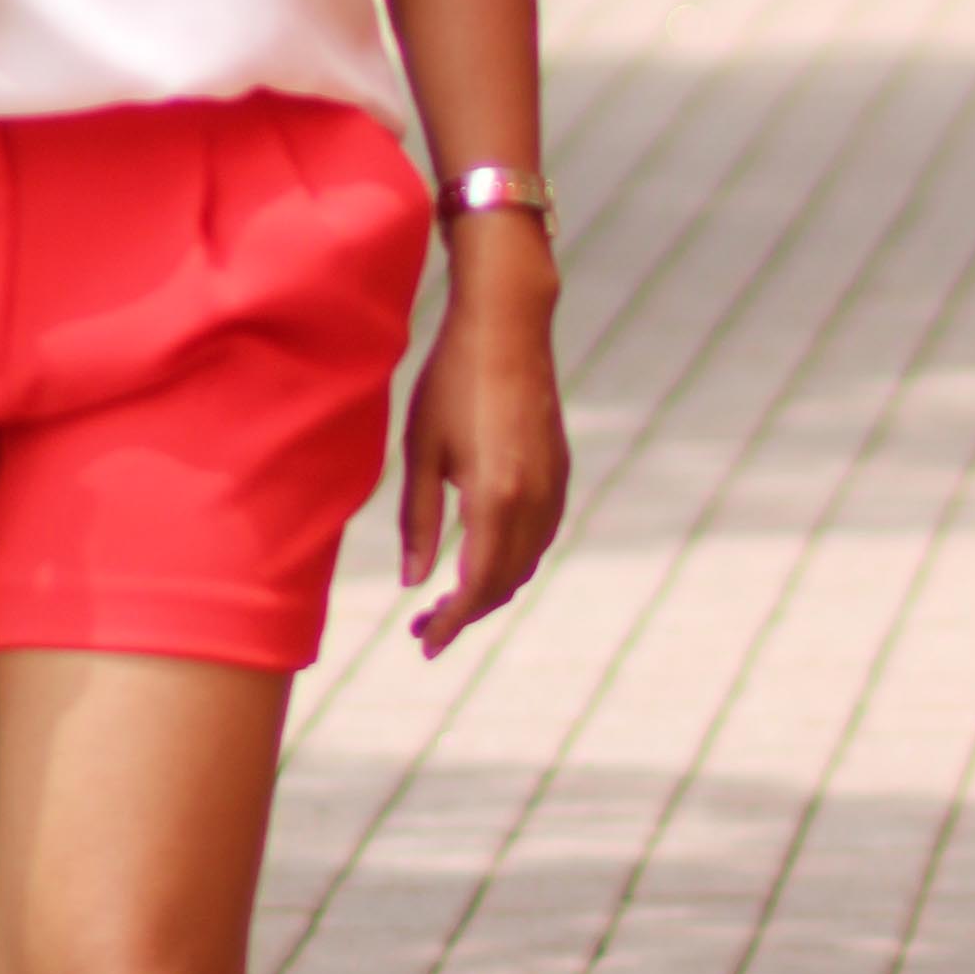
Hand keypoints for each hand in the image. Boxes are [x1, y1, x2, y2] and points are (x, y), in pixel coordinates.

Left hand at [400, 232, 567, 654]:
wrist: (507, 329)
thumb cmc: (451, 382)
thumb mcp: (421, 452)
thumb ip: (417, 520)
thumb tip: (414, 582)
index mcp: (495, 497)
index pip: (475, 585)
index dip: (450, 621)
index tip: (424, 644)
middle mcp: (534, 501)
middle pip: (504, 583)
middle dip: (466, 613)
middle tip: (424, 628)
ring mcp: (554, 487)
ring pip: (526, 563)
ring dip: (491, 589)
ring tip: (448, 599)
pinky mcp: (560, 472)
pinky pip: (541, 536)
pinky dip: (513, 560)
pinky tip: (483, 557)